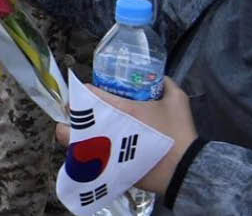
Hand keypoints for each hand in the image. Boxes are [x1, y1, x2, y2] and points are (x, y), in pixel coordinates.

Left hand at [55, 79, 196, 194]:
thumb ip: (166, 84)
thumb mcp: (177, 100)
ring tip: (85, 135)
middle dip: (67, 123)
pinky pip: (91, 165)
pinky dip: (90, 158)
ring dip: (76, 142)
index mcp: (123, 111)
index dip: (82, 93)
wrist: (183, 168)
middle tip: (76, 117)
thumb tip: (160, 78)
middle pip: (70, 131)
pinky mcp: (111, 172)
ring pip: (76, 152)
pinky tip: (98, 152)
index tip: (84, 91)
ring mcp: (107, 156)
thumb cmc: (177, 131)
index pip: (90, 98)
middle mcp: (108, 133)